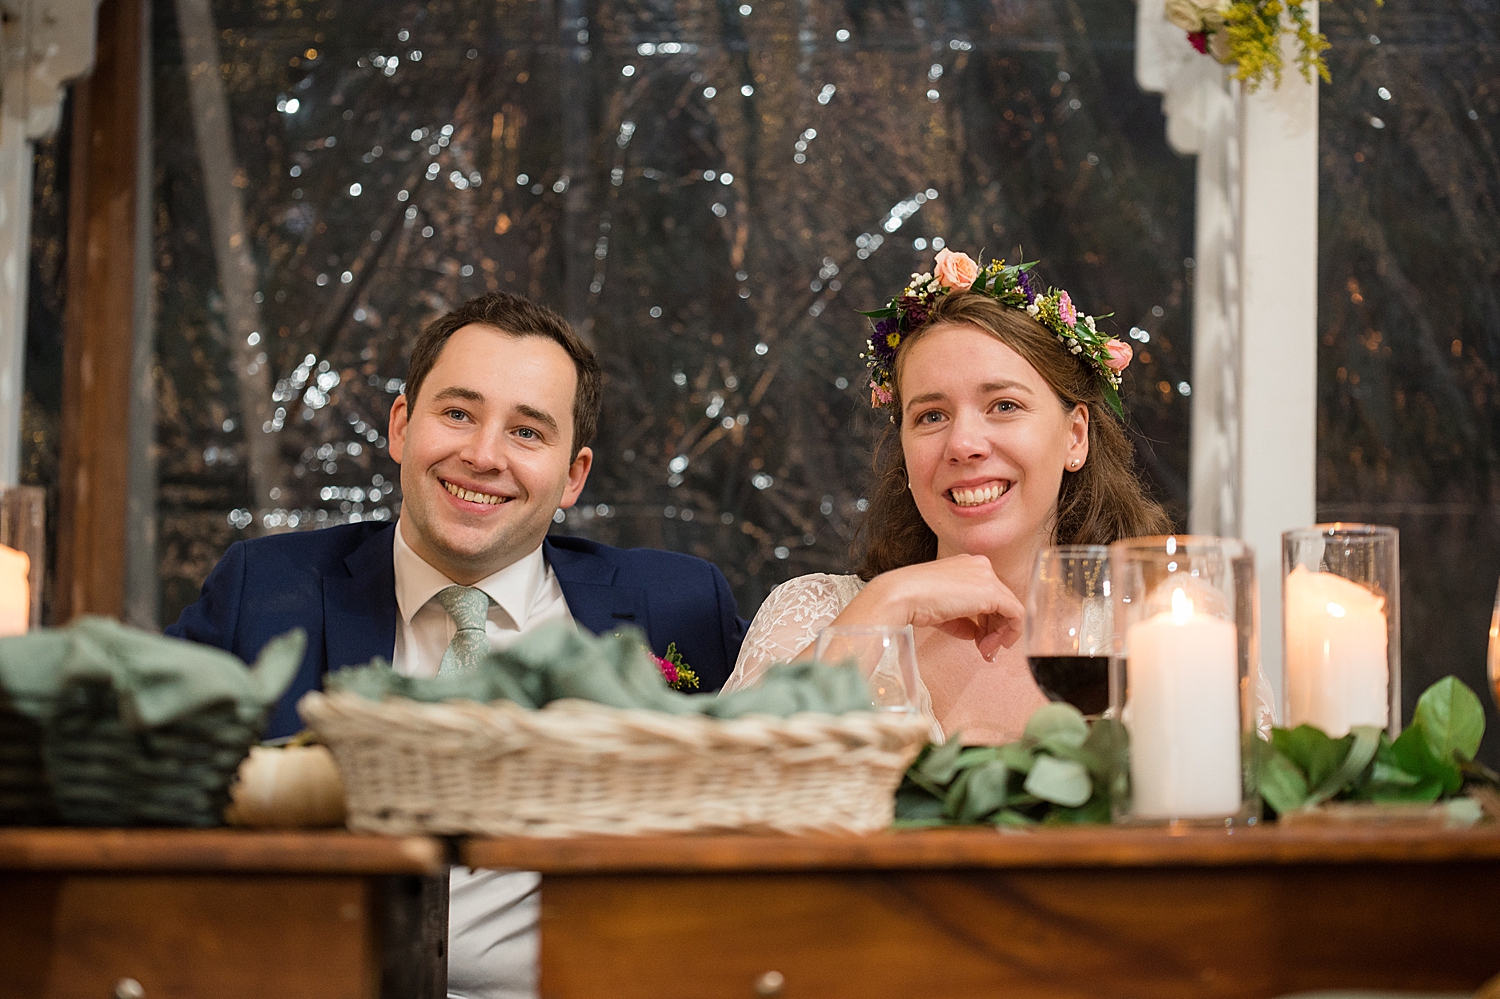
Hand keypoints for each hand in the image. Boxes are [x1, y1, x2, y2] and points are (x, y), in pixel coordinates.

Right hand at [833, 555, 1023, 659]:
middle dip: (995, 630)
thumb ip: (962, 619)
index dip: (988, 621)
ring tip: (985, 651)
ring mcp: (987, 577)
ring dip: (1000, 634)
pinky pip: (1015, 614)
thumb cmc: (913, 601)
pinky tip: (992, 645)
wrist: (902, 596)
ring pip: (1010, 608)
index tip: (979, 641)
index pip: (989, 594)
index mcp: (967, 565)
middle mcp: (980, 566)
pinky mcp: (992, 592)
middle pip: (1001, 601)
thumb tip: (975, 633)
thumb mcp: (943, 611)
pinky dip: (1008, 633)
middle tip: (985, 650)